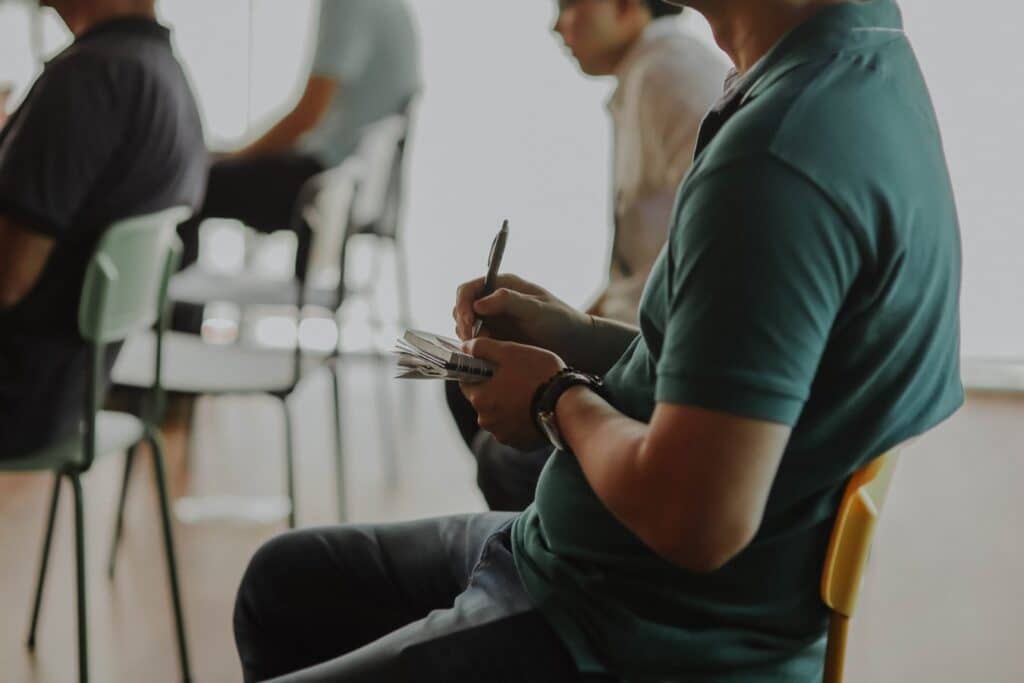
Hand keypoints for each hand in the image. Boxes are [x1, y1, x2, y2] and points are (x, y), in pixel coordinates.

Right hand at [453, 273, 591, 354]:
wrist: (573, 343)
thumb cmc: (559, 320)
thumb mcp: (537, 309)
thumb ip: (509, 301)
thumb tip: (479, 303)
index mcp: (502, 286)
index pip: (468, 289)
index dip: (462, 305)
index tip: (470, 323)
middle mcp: (493, 301)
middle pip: (461, 308)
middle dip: (463, 324)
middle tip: (475, 340)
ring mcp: (493, 320)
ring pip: (465, 326)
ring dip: (469, 337)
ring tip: (486, 347)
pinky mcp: (495, 337)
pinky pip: (475, 341)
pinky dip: (475, 347)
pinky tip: (489, 353)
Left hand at [460, 337, 565, 449]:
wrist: (568, 406)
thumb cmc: (538, 375)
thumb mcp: (510, 352)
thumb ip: (484, 348)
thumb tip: (465, 346)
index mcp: (480, 398)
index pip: (467, 381)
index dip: (479, 371)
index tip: (494, 366)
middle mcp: (486, 420)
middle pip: (483, 399)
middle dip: (495, 388)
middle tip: (517, 377)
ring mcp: (503, 434)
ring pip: (498, 415)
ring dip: (507, 405)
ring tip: (530, 393)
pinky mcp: (519, 443)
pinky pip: (513, 428)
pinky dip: (520, 419)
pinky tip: (535, 408)